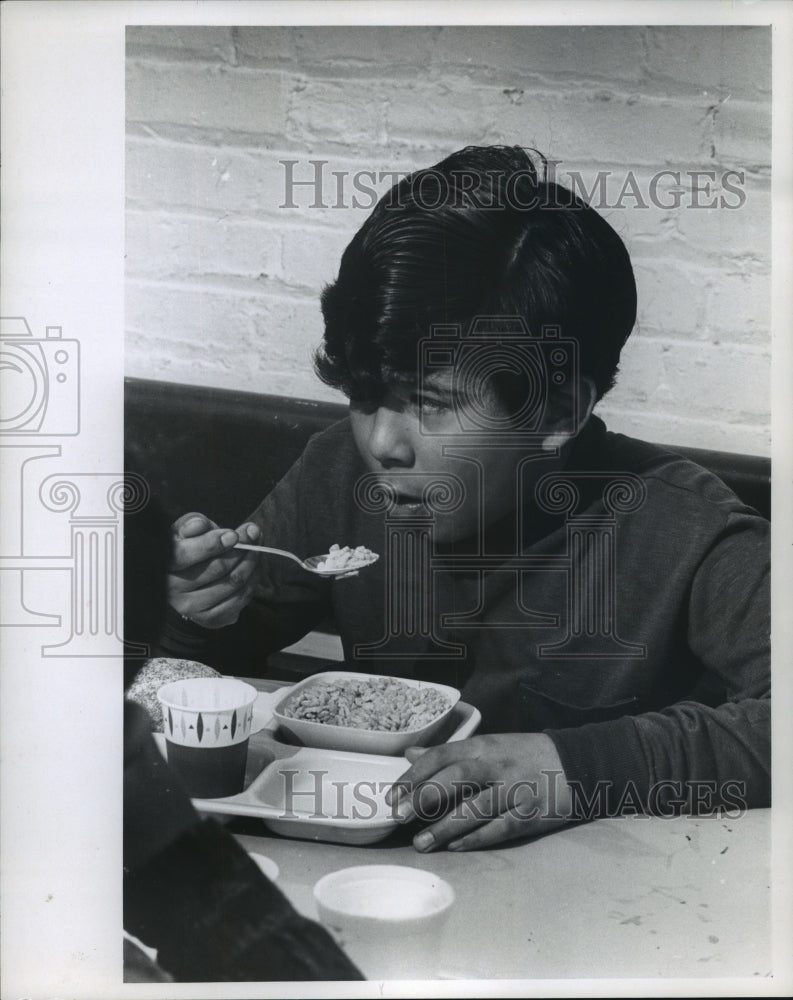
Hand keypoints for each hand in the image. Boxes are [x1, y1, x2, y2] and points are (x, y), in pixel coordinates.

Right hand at [167, 512, 260, 628]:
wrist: (186, 582)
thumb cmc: (188, 548)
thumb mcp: (185, 531)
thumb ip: (192, 524)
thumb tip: (200, 525)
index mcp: (163, 564)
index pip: (183, 555)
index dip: (211, 544)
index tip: (233, 534)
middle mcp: (172, 590)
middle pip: (217, 568)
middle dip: (242, 547)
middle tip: (253, 532)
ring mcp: (192, 607)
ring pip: (233, 582)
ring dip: (251, 561)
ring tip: (255, 546)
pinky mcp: (210, 618)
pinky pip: (241, 598)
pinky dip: (252, 579)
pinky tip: (252, 567)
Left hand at [387, 733, 572, 851]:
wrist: (576, 765)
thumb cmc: (524, 756)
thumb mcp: (488, 746)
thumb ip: (450, 754)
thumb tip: (411, 754)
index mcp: (483, 746)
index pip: (442, 756)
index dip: (414, 775)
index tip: (392, 795)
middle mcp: (497, 765)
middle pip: (456, 778)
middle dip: (424, 797)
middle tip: (399, 816)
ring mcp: (515, 790)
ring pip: (475, 807)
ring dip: (445, 826)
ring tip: (421, 843)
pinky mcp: (530, 814)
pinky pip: (500, 828)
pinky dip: (477, 838)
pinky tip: (455, 848)